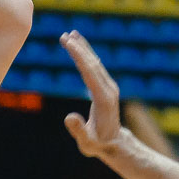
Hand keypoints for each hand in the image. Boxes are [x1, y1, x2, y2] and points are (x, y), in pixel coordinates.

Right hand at [61, 31, 124, 157]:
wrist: (114, 144)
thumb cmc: (98, 144)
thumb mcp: (87, 143)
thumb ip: (78, 131)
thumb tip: (68, 117)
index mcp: (104, 98)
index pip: (89, 72)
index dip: (79, 56)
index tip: (68, 43)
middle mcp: (109, 89)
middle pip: (93, 64)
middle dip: (79, 48)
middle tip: (64, 35)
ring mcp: (109, 87)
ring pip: (95, 63)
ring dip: (83, 48)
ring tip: (70, 35)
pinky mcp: (107, 87)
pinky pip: (95, 68)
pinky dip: (86, 55)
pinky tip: (79, 47)